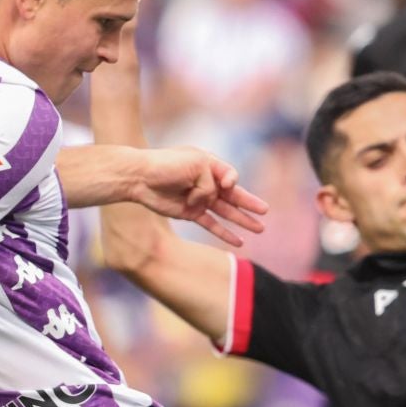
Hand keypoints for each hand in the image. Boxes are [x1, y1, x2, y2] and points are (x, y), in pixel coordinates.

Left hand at [132, 147, 268, 247]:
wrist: (140, 177)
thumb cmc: (167, 165)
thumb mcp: (196, 164)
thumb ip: (211, 181)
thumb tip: (212, 199)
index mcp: (209, 165)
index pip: (229, 175)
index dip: (231, 181)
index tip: (227, 185)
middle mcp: (206, 182)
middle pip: (233, 196)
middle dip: (250, 204)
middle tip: (265, 211)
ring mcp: (199, 199)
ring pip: (226, 212)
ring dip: (242, 220)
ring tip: (260, 229)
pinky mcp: (190, 213)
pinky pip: (211, 225)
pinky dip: (224, 233)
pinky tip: (239, 241)